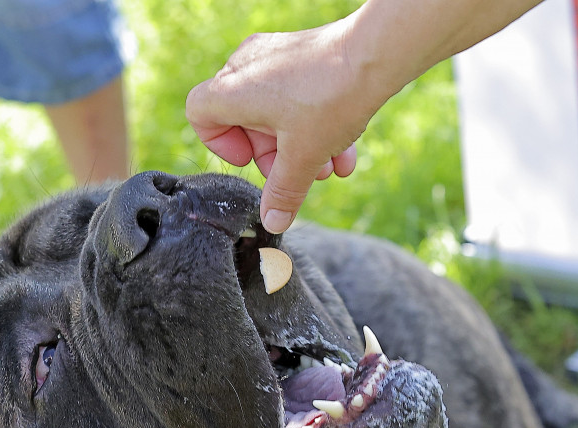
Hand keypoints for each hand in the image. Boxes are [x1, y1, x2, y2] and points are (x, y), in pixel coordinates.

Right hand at [186, 22, 370, 233]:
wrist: (378, 54)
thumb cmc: (330, 98)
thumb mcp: (302, 158)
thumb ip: (282, 193)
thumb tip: (272, 223)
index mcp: (234, 89)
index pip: (199, 114)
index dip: (220, 145)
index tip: (249, 159)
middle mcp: (247, 66)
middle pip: (242, 121)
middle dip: (272, 156)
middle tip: (295, 174)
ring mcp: (274, 57)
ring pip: (275, 113)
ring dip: (299, 149)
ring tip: (325, 170)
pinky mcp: (302, 55)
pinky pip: (296, 97)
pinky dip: (314, 127)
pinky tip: (343, 155)